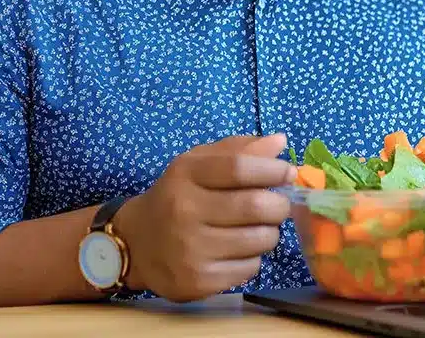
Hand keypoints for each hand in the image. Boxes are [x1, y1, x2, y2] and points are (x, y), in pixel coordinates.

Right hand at [113, 133, 296, 301]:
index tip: (288, 173)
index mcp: (185, 175)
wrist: (136, 244)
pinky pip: (250, 268)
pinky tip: (237, 251)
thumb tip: (281, 142)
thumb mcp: (199, 164)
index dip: (272, 170)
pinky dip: (254, 258)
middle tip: (279, 205)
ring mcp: (190, 249)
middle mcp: (184, 211)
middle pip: (255, 205)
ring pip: (259, 240)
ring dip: (270, 233)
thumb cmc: (178, 196)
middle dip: (279, 205)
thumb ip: (239, 150)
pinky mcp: (197, 281)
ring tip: (257, 228)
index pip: (239, 168)